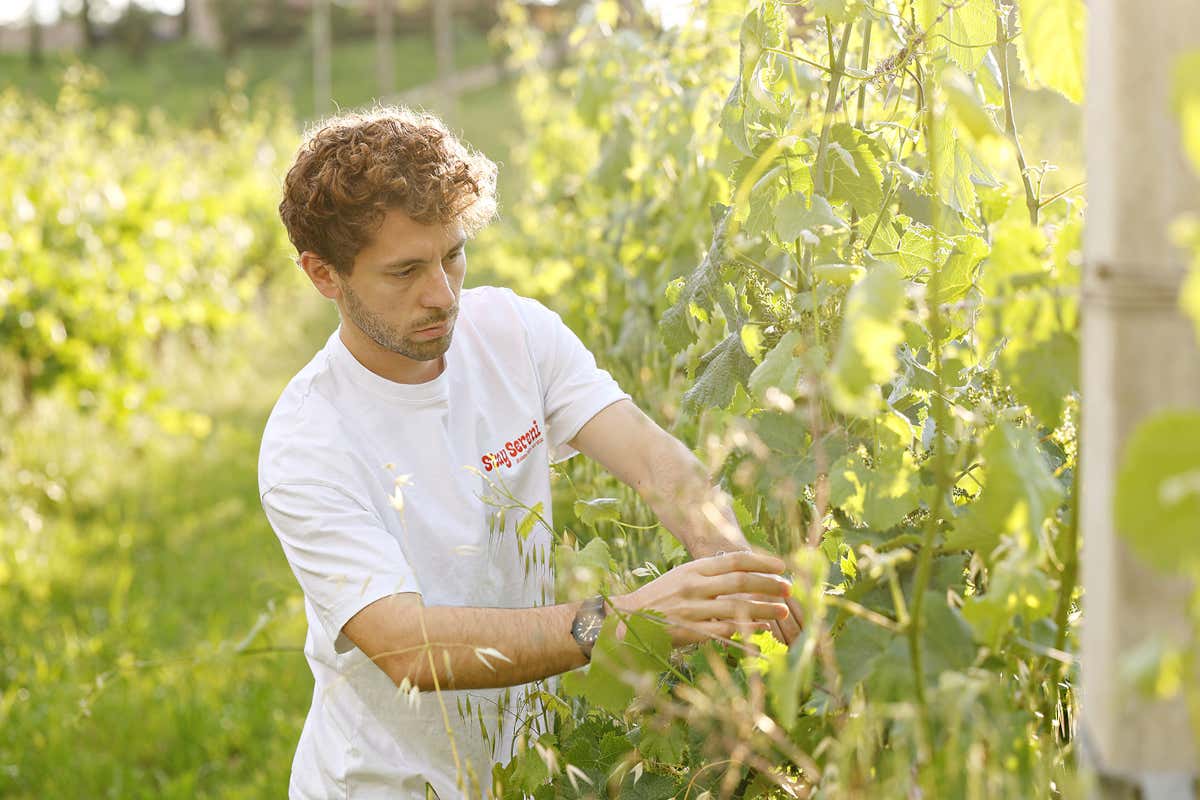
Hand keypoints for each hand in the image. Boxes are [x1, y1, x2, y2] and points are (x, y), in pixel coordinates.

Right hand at [610, 551, 791, 647]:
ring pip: (736, 608)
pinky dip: (746, 628)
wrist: (628, 619)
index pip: (733, 560)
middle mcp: (693, 586)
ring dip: (763, 609)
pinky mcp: (689, 632)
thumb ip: (711, 575)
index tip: (782, 566)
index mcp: (693, 569)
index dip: (760, 562)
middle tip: (788, 588)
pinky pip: (725, 630)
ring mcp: (691, 610)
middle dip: (768, 585)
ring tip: (782, 611)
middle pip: (739, 583)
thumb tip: (746, 573)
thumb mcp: (683, 576)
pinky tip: (762, 629)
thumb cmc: (661, 596)